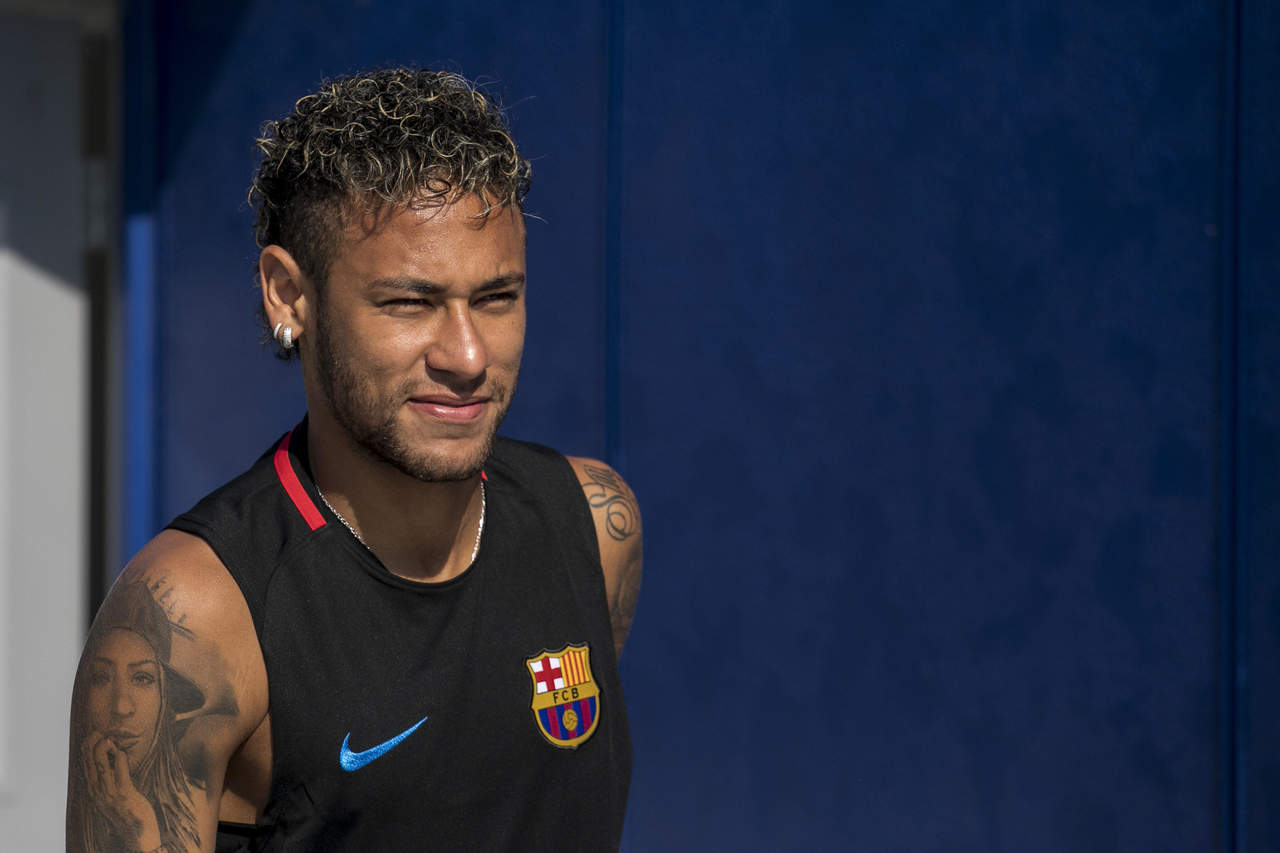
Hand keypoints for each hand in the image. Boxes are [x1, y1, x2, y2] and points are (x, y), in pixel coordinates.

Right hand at [80, 731, 163, 851]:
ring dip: (104, 748)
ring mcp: (109, 794)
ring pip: (100, 766)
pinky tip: (121, 751)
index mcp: (93, 791)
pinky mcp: (124, 795)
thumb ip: (108, 781)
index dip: (86, 748)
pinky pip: (119, 773)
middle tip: (100, 731)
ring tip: (109, 738)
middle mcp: (97, 792)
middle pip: (89, 763)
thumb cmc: (127, 811)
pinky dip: (119, 759)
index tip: (93, 735)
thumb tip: (109, 761)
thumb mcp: (111, 796)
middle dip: (92, 744)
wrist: (136, 833)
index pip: (84, 765)